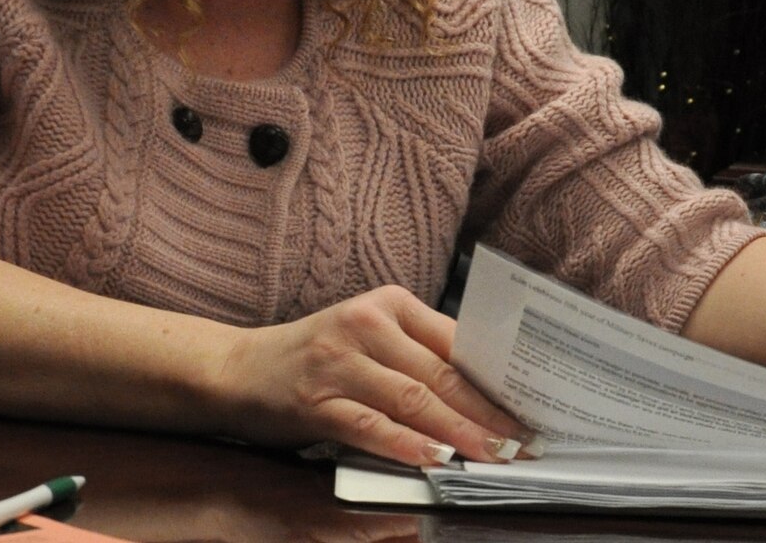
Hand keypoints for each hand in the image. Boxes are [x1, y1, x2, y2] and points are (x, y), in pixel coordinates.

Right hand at [212, 285, 531, 467]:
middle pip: (441, 374)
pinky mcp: (315, 401)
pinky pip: (370, 425)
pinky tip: (434, 460)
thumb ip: (418, 355)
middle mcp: (367, 325)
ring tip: (492, 455)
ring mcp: (339, 362)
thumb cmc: (316, 357)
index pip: (457, 341)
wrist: (236, 369)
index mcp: (390, 304)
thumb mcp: (370, 339)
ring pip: (413, 400)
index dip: (497, 376)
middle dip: (487, 412)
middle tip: (520, 441)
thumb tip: (484, 392)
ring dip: (458, 433)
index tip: (529, 403)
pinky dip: (406, 444)